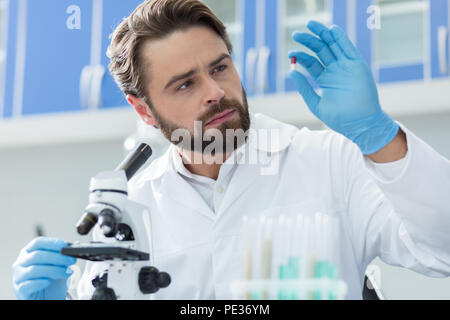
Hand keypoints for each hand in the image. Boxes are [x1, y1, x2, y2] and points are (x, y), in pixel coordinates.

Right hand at [12, 237, 76, 299]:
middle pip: (37, 255)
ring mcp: (18, 276)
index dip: (52, 243)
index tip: (65, 246)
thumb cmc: (51, 280)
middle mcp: (21, 262)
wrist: (46, 298)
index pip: (38, 242)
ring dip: (54, 270)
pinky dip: (41, 282)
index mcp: (29, 252)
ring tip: (66, 272)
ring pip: (34, 269)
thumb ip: (65, 255)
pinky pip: (29, 284)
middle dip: (57, 257)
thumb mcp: (60, 266)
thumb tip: (75, 245)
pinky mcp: (20, 289)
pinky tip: (49, 282)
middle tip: (71, 260)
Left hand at [289, 20, 398, 154]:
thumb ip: (304, 88)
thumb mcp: (316, 103)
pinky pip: (348, 48)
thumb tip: (290, 72)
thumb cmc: (339, 118)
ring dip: (323, 35)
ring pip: (333, 46)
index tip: (291, 53)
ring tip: (311, 25)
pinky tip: (331, 29)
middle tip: (296, 34)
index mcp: (325, 80)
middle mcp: (335, 71)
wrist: (360, 124)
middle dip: (309, 41)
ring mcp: (346, 67)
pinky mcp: (357, 66)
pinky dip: (340, 38)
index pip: (311, 62)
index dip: (301, 56)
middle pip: (320, 50)